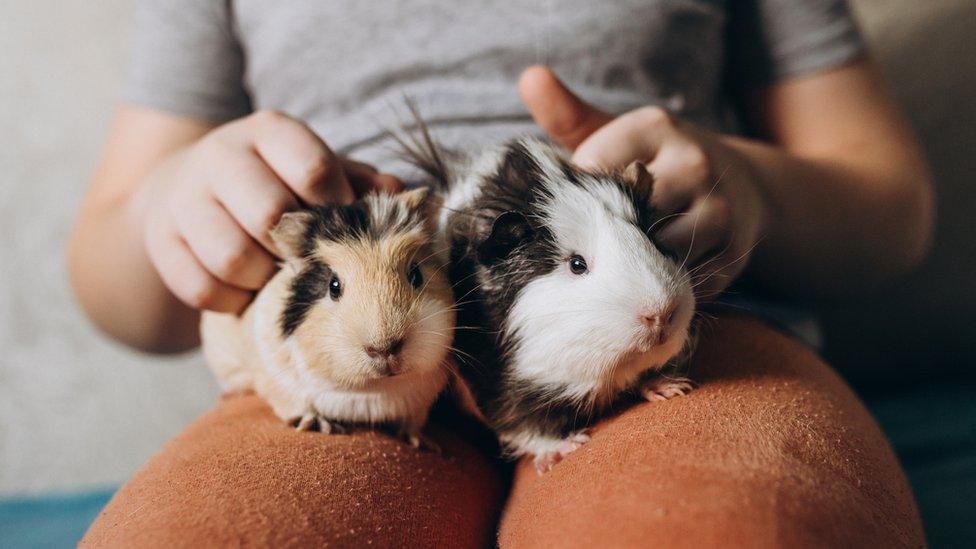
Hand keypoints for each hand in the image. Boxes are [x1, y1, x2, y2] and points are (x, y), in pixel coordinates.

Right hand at [143, 110, 401, 312]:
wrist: (185, 191)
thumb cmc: (274, 183)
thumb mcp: (314, 171)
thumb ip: (358, 182)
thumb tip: (398, 194)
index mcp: (270, 131)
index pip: (314, 169)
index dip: (337, 209)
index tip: (341, 226)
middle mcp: (222, 155)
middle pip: (271, 215)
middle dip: (298, 249)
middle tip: (307, 258)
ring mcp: (184, 198)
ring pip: (233, 258)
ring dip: (263, 279)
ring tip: (274, 274)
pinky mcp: (160, 240)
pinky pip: (201, 289)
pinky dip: (231, 301)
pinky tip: (244, 290)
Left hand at [519, 66, 766, 298]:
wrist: (743, 189)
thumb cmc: (657, 163)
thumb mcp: (616, 134)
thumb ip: (567, 114)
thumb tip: (529, 78)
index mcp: (656, 127)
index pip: (593, 168)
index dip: (577, 196)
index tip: (577, 206)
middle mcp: (693, 163)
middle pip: (625, 213)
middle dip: (600, 236)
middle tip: (583, 251)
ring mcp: (718, 210)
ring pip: (653, 253)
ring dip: (627, 268)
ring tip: (610, 270)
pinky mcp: (731, 254)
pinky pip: (679, 283)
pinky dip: (655, 290)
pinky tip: (642, 286)